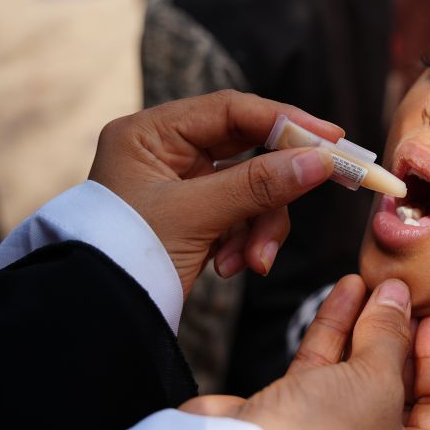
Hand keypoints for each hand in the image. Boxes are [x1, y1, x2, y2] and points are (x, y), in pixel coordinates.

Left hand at [88, 90, 340, 293]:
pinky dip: (244, 243)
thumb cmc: (128, 259)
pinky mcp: (194, 219)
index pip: (231, 110)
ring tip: (253, 262)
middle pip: (247, 150)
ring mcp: (180, 186)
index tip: (332, 139)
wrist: (97, 319)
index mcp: (149, 134)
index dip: (286, 121)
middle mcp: (164, 152)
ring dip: (260, 226)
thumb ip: (260, 186)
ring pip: (251, 189)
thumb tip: (321, 161)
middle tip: (332, 182)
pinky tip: (229, 268)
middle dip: (278, 184)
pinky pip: (239, 218)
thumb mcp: (196, 218)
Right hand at [182, 276, 429, 429]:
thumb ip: (391, 334)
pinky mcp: (289, 423)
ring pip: (356, 377)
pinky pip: (321, 373)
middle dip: (400, 336)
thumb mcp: (377, 380)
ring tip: (372, 280)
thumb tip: (398, 295)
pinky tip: (345, 290)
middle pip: (400, 390)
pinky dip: (333, 333)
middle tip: (404, 289)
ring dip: (365, 326)